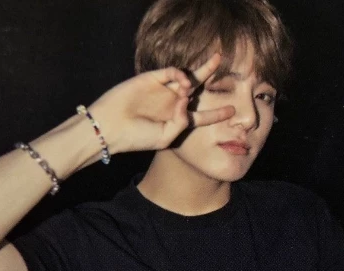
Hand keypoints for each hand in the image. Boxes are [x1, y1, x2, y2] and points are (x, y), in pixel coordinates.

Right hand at [88, 54, 234, 152]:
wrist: (112, 127)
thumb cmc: (138, 138)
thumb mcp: (166, 137)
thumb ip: (182, 122)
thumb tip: (187, 100)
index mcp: (177, 120)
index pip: (201, 116)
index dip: (216, 113)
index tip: (232, 110)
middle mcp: (172, 103)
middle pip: (197, 88)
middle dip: (209, 74)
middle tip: (221, 60)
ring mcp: (162, 90)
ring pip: (185, 76)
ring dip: (195, 75)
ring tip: (189, 86)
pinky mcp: (151, 79)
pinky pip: (171, 72)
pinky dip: (179, 74)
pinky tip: (182, 82)